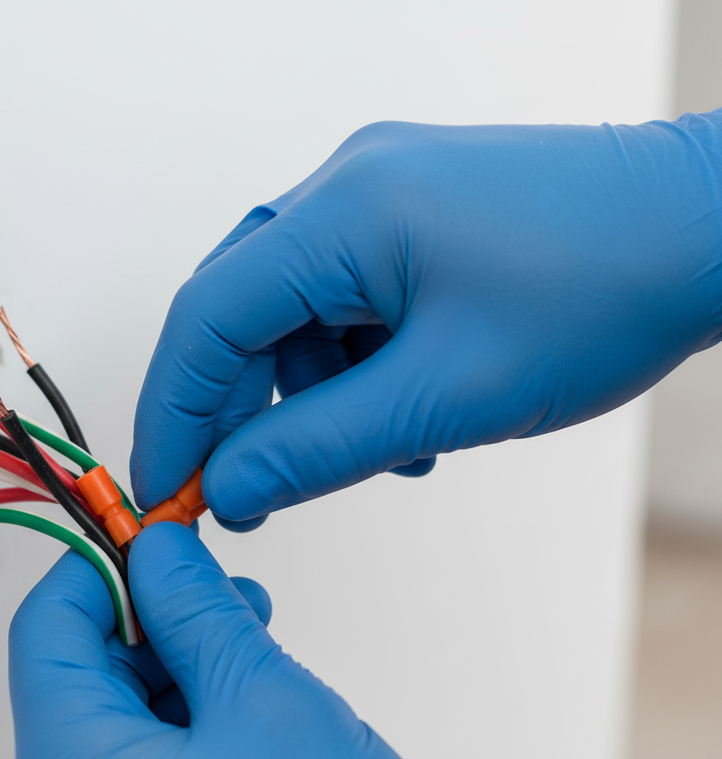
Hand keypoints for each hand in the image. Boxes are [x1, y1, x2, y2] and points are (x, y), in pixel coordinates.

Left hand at [9, 524, 548, 758]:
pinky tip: (244, 722)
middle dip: (147, 622)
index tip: (154, 535)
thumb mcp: (265, 696)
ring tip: (251, 656)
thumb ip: (196, 607)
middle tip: (225, 595)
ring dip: (171, 677)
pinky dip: (176, 735)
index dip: (98, 566)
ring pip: (108, 730)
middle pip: (74, 680)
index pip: (45, 629)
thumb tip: (155, 549)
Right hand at [131, 113, 721, 525]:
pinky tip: (399, 413)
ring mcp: (375, 197)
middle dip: (235, 414)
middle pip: (236, 315)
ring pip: (289, 318)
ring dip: (305, 399)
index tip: (164, 490)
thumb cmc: (603, 291)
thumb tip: (225, 487)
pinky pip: (339, 305)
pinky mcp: (405, 221)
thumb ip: (318, 449)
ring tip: (372, 453)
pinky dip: (349, 371)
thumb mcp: (444, 395)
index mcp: (344, 211)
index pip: (205, 318)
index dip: (172, 414)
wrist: (704, 232)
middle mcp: (344, 188)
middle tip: (242, 496)